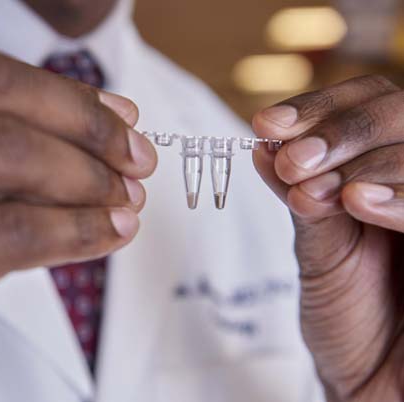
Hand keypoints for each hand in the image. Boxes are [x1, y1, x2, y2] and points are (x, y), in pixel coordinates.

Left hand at [252, 75, 403, 401]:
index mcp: (386, 170)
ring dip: (366, 161)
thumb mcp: (318, 250)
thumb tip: (264, 146)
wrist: (373, 382)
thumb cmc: (350, 318)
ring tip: (314, 185)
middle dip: (342, 132)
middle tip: (293, 159)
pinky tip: (357, 201)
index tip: (267, 125)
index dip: (319, 108)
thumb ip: (302, 198)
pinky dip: (401, 198)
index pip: (366, 104)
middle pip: (400, 113)